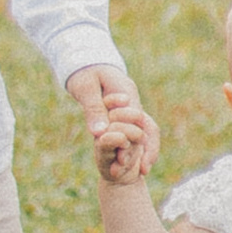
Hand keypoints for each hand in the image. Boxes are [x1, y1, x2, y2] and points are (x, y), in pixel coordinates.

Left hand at [68, 65, 157, 184]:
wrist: (85, 61)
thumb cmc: (84, 72)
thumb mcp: (85, 88)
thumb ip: (93, 109)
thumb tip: (100, 133)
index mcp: (127, 93)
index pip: (138, 120)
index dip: (137, 141)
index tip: (129, 159)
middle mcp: (133, 102)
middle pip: (148, 127)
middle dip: (148, 149)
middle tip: (143, 171)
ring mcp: (130, 107)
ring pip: (145, 130)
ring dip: (145, 149)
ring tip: (142, 171)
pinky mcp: (125, 113)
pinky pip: (134, 130)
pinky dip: (135, 145)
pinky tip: (129, 160)